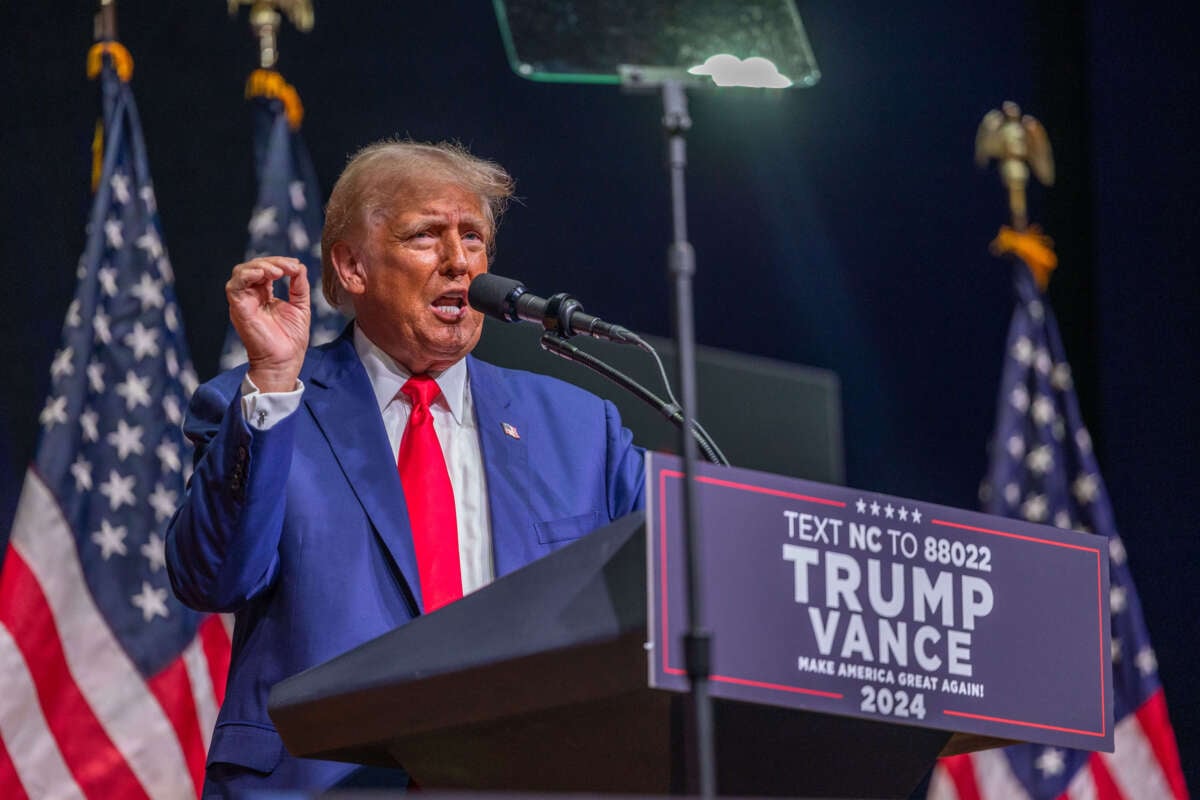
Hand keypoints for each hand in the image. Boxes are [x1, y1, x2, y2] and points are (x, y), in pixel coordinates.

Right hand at [225, 257, 310, 392]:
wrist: (284, 362)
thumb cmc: (291, 340)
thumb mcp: (300, 307)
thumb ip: (299, 286)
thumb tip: (299, 266)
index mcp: (264, 295)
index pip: (266, 269)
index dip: (280, 263)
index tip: (296, 266)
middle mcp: (251, 296)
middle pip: (254, 267)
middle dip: (273, 262)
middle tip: (290, 267)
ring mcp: (243, 302)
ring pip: (241, 272)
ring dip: (260, 266)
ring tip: (279, 271)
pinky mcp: (238, 309)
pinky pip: (234, 286)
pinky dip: (247, 275)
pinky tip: (264, 275)